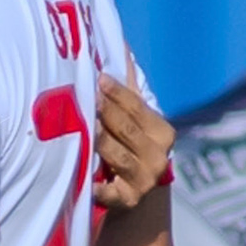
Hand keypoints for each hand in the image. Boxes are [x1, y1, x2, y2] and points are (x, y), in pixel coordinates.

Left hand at [94, 75, 174, 209]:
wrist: (131, 191)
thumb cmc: (128, 143)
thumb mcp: (133, 117)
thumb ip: (127, 86)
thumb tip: (120, 44)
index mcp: (162, 132)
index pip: (137, 107)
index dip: (117, 92)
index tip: (98, 78)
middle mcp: (158, 156)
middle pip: (126, 130)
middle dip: (105, 114)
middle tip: (87, 98)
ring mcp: (144, 180)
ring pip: (117, 156)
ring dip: (100, 142)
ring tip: (84, 129)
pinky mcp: (127, 200)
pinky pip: (110, 193)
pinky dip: (100, 189)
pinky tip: (90, 183)